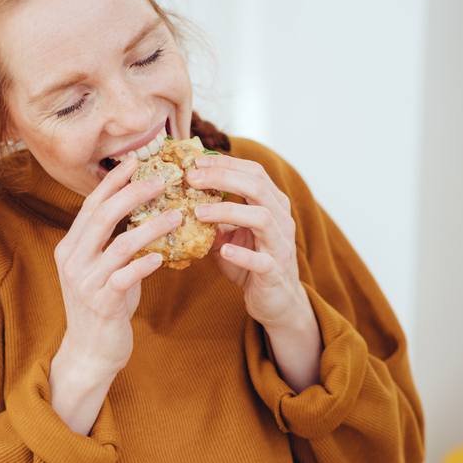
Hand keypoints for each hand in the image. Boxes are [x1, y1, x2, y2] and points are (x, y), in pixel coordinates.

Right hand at [52, 156, 178, 376]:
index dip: (113, 182)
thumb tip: (144, 212)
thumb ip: (113, 243)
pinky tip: (162, 257)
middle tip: (162, 180)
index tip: (134, 161)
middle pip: (102, 216)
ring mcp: (85, 282)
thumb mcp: (102, 269)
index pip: (90, 205)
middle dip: (132, 193)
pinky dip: (145, 264)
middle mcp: (72, 260)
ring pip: (119, 244)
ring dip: (150, 226)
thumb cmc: (104, 306)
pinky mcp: (102, 303)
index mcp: (70, 247)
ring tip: (176, 215)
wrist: (90, 351)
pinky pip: (125, 277)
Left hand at [184, 154, 304, 325]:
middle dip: (223, 178)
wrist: (275, 301)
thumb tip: (180, 198)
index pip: (254, 172)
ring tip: (199, 212)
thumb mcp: (229, 235)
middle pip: (257, 187)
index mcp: (272, 204)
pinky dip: (241, 254)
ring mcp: (280, 245)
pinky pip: (261, 261)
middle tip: (192, 178)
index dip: (226, 164)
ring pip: (262, 217)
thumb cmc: (251, 263)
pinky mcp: (275, 271)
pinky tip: (223, 250)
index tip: (196, 162)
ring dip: (229, 211)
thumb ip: (213, 217)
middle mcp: (281, 220)